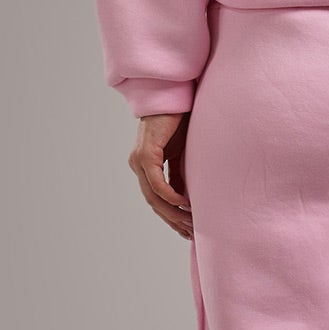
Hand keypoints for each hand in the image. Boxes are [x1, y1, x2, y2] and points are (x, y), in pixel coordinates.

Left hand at [128, 112, 192, 239]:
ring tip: (190, 222)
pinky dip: (170, 196)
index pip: (156, 199)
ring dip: (172, 212)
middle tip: (190, 233)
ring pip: (153, 197)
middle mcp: (138, 165)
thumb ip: (180, 176)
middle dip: (172, 220)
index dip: (171, 216)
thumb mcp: (182, 155)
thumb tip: (185, 199)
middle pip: (153, 203)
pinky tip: (184, 203)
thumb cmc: (180, 122)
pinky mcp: (146, 154)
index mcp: (145, 166)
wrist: (174, 97)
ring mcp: (139, 160)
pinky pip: (157, 183)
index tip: (186, 230)